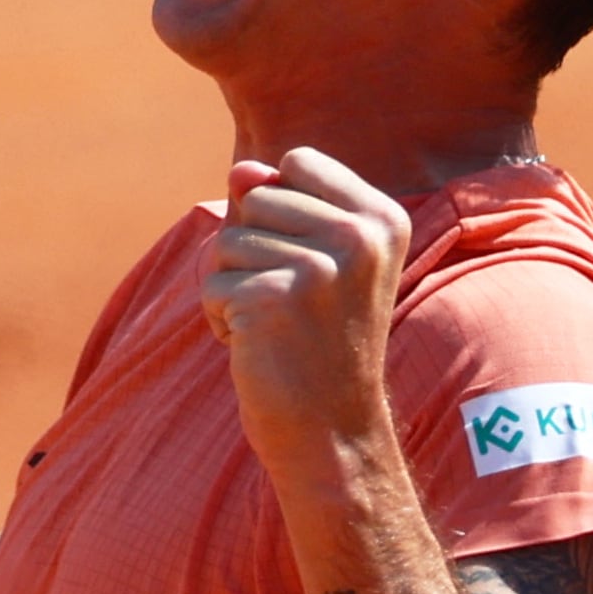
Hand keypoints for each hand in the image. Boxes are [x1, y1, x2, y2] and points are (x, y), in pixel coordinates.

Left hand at [200, 147, 413, 478]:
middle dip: (249, 251)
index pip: (297, 162)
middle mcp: (360, 236)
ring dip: (231, 287)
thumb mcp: (313, 263)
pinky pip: (210, 284)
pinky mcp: (275, 298)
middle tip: (287, 305)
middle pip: (253, 198)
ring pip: (226, 240)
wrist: (331, 431)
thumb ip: (278, 206)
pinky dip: (218, 318)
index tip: (308, 263)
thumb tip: (240, 172)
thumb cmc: (318, 343)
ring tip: (273, 326)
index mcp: (382, 218)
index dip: (279, 208)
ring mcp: (320, 266)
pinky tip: (255, 348)